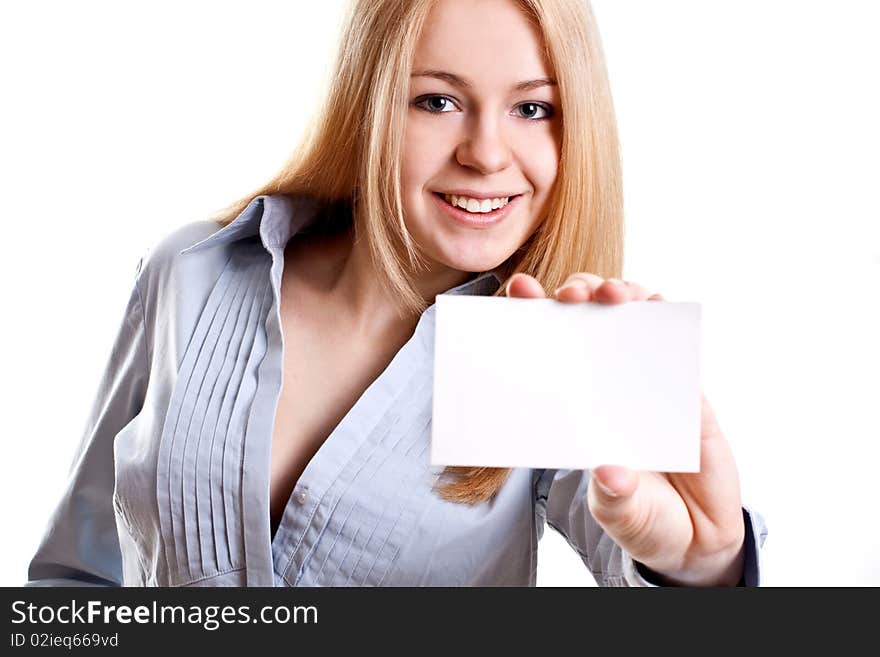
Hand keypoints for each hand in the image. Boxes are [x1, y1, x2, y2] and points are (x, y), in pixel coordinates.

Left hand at [504, 272, 745, 586]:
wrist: (697, 536)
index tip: (520, 294)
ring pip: (630, 320)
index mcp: (576, 408)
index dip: (533, 319)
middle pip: (587, 322)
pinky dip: (667, 318)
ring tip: (614, 294)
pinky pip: (675, 343)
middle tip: (574, 296)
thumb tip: (611, 474)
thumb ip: (616, 497)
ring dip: (622, 295)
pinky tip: (657, 304)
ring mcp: (645, 381)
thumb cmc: (643, 518)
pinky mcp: (686, 388)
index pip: (548, 353)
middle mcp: (605, 385)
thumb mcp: (622, 513)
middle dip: (578, 294)